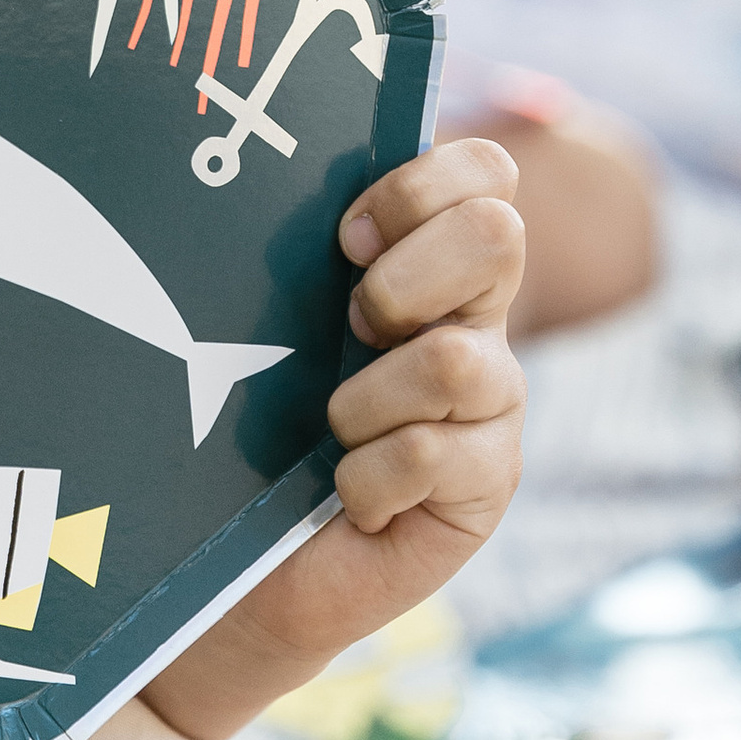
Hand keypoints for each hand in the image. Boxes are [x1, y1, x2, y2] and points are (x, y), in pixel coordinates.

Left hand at [150, 137, 524, 739]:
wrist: (244, 568)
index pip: (485, 173)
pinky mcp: (487, 485)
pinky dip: (366, 477)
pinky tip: (347, 495)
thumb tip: (257, 171)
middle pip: (496, 235)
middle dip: (403, 278)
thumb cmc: (245, 431)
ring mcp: (492, 407)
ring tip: (333, 433)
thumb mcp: (267, 324)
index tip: (344, 237)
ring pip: (451, 358)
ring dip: (364, 399)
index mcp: (431, 263)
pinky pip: (432, 454)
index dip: (422, 185)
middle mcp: (476, 324)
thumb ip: (295, 252)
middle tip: (349, 330)